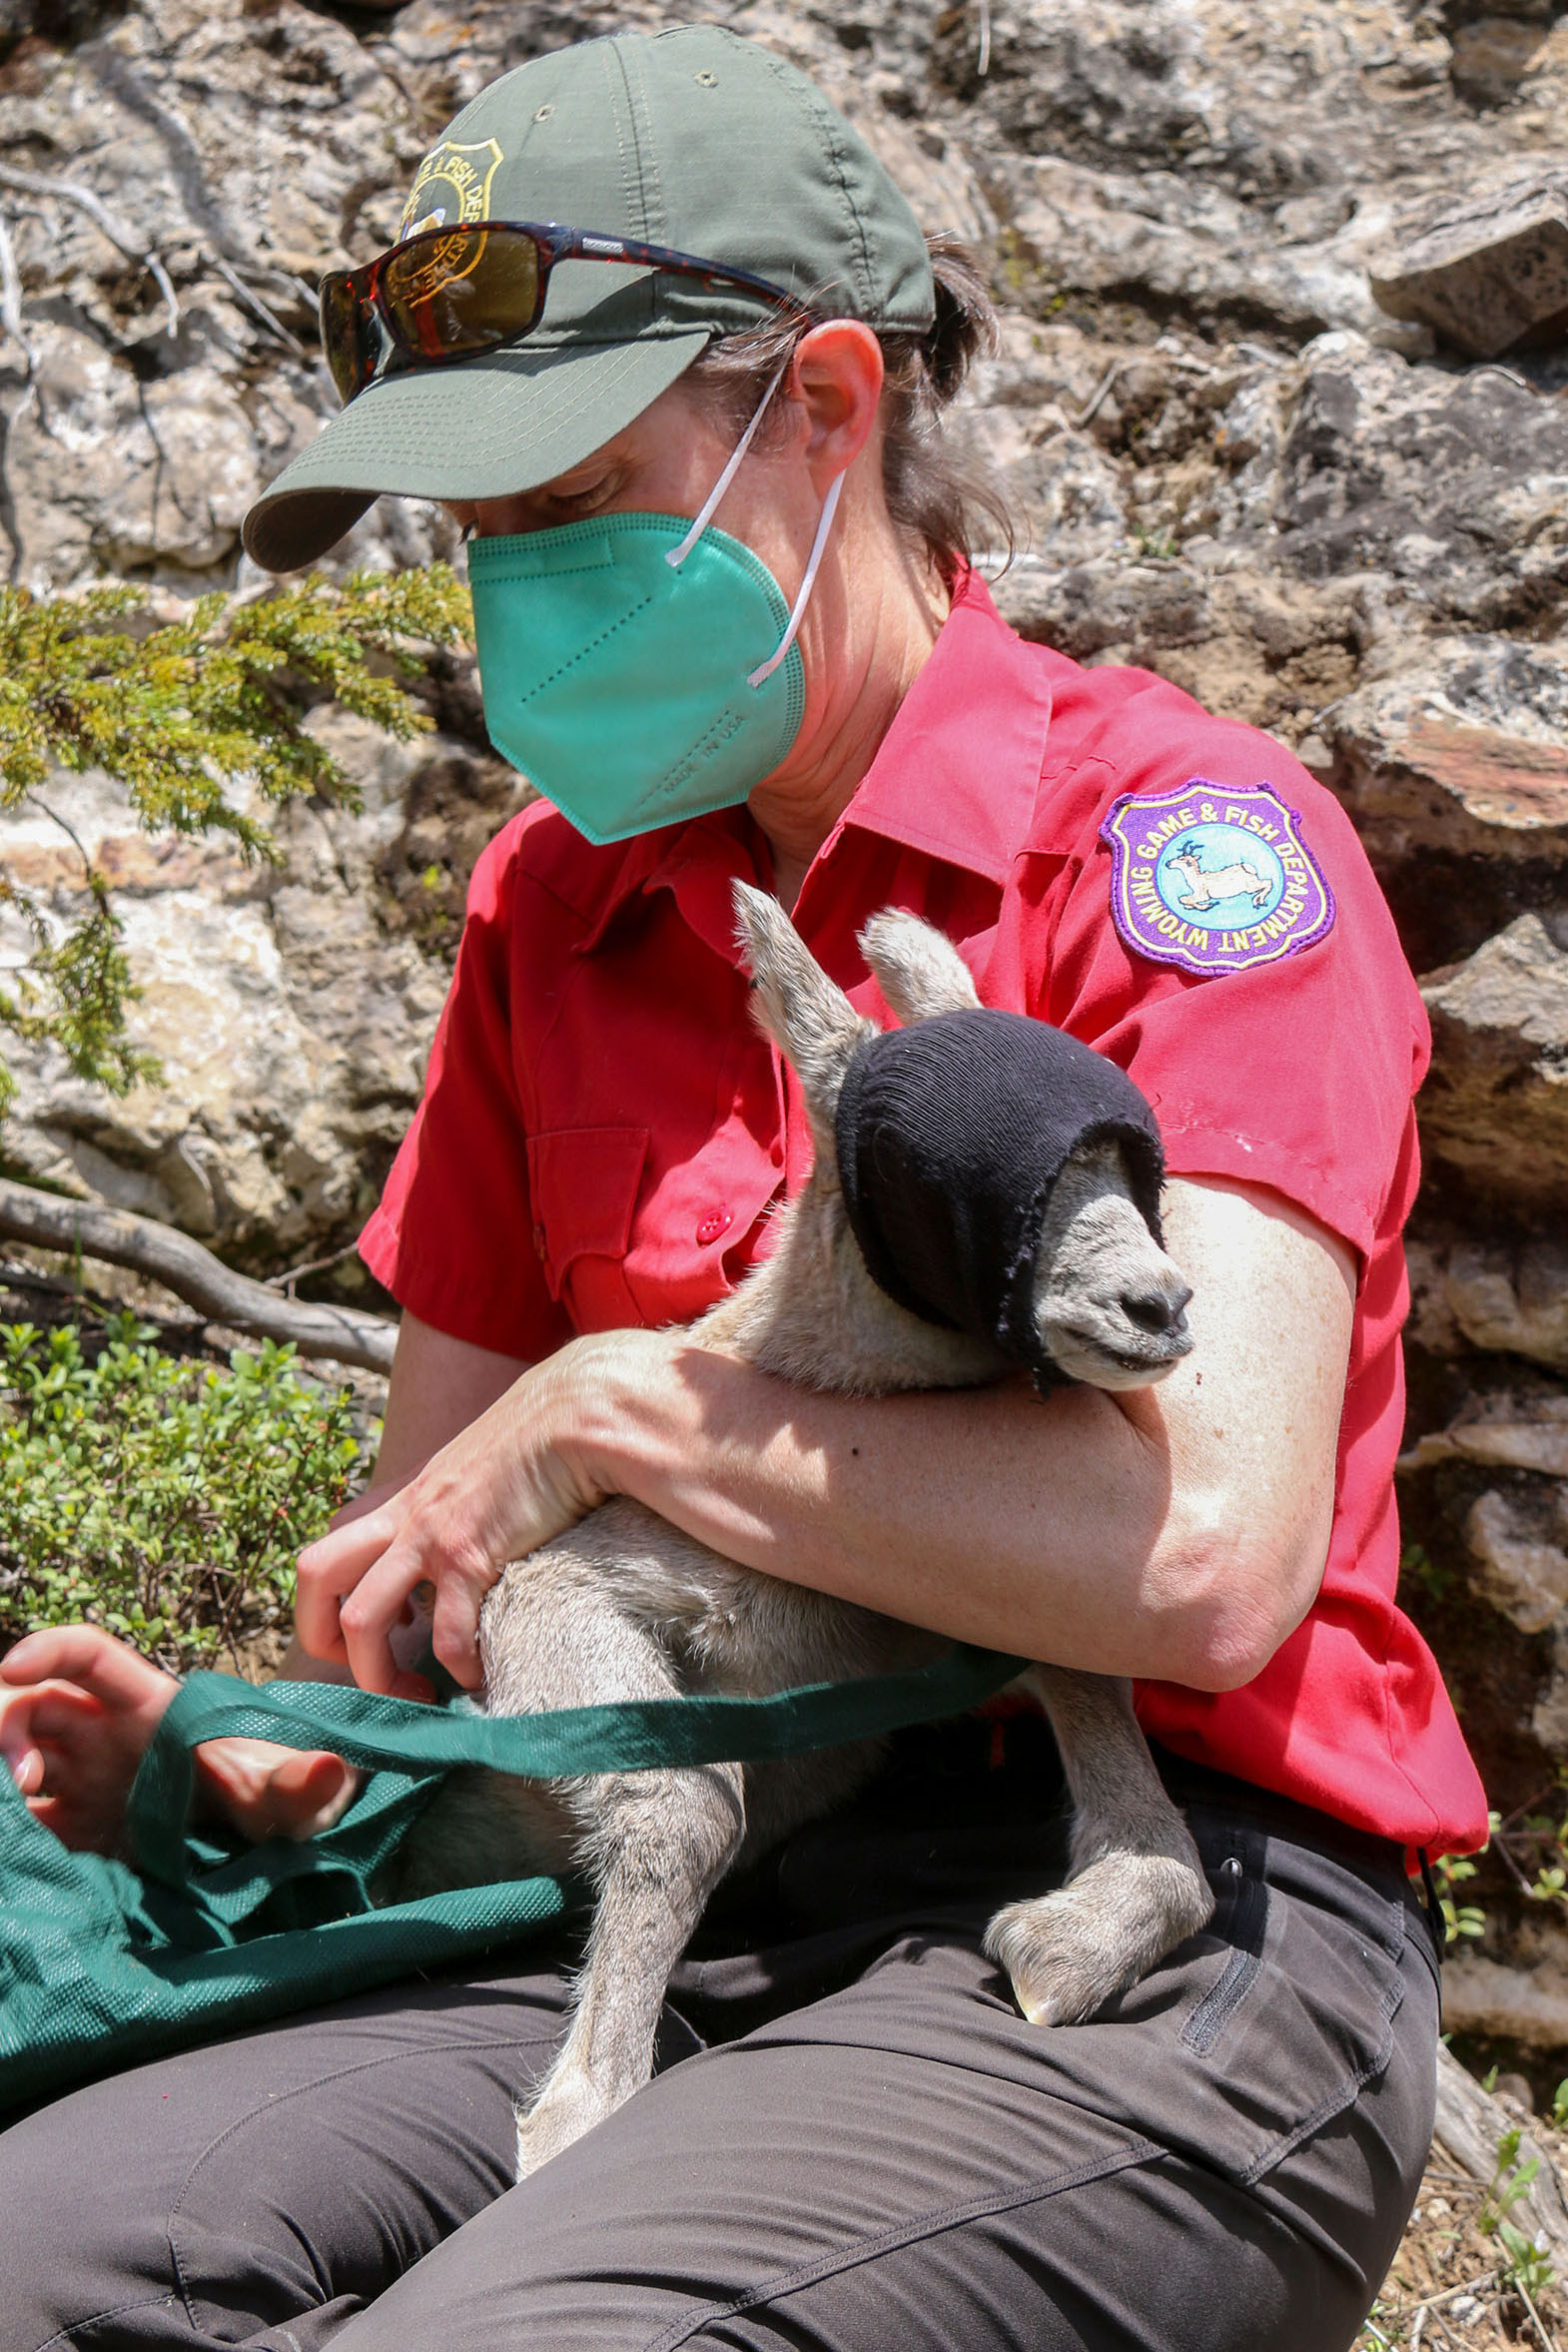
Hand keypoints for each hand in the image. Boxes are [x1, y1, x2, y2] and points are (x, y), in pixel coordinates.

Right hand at [0, 1625, 357, 1852]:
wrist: (268, 1856)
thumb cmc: (278, 1805)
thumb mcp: (293, 1797)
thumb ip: (303, 1783)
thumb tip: (331, 1770)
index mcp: (146, 1709)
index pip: (87, 1656)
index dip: (47, 1649)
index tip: (13, 1667)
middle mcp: (102, 1738)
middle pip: (32, 1706)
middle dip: (10, 1730)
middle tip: (24, 1780)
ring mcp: (81, 1785)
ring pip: (16, 1762)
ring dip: (5, 1781)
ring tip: (20, 1822)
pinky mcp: (73, 1835)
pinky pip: (26, 1824)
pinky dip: (15, 1833)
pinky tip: (22, 1857)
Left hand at [293, 1333, 639, 1697]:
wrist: (574, 1416)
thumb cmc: (539, 1446)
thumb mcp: (475, 1475)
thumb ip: (456, 1508)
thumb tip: (466, 1547)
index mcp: (400, 1501)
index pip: (328, 1549)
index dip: (331, 1600)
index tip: (385, 1630)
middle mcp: (402, 1517)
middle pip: (313, 1575)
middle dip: (322, 1639)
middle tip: (370, 1673)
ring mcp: (430, 1535)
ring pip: (359, 1620)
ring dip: (378, 1675)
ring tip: (417, 1698)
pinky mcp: (470, 1554)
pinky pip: (446, 1635)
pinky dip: (459, 1670)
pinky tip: (482, 1676)